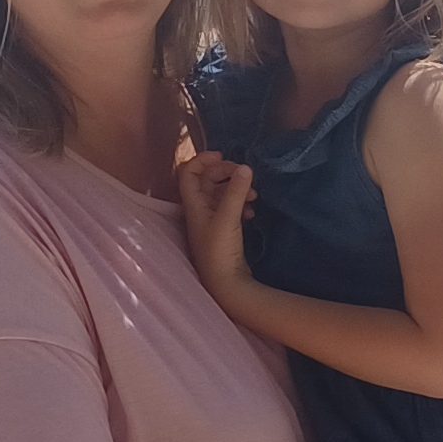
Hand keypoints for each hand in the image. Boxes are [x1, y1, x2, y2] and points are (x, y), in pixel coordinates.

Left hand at [174, 153, 253, 292]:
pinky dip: (240, 204)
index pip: (188, 172)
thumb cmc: (220, 251)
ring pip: (220, 194)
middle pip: (206, 180)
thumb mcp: (228, 218)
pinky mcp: (223, 231)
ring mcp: (211, 221)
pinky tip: (252, 212)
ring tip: (254, 195)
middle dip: (225, 173)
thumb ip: (236, 191)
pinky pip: (229, 208)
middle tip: (244, 173)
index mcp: (193, 205)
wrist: (226, 284)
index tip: (225, 156)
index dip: (203, 159)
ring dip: (236, 189)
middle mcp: (199, 211)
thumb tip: (245, 167)